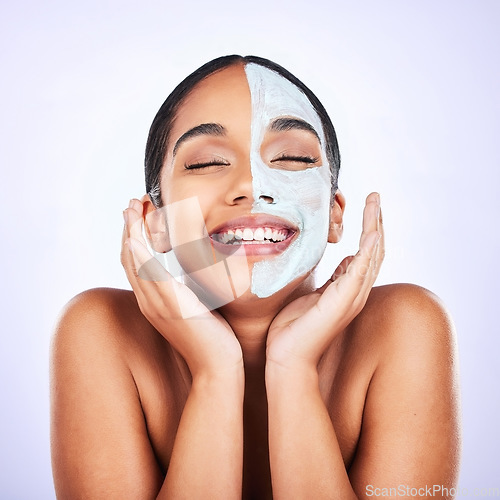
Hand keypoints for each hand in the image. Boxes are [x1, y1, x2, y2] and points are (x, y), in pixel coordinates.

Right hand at [121, 198, 242, 377]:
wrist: (218, 366)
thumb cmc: (211, 337)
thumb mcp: (194, 307)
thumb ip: (186, 290)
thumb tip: (190, 273)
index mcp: (154, 301)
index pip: (136, 264)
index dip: (132, 237)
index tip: (136, 214)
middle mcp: (149, 302)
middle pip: (130, 258)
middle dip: (128, 228)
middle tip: (130, 203)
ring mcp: (157, 305)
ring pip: (136, 262)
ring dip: (131, 232)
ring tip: (131, 208)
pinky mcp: (171, 306)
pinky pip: (150, 276)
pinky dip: (140, 254)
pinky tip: (135, 236)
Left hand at [266, 192, 383, 370]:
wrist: (286, 357)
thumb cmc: (294, 328)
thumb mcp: (313, 294)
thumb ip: (330, 278)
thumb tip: (342, 260)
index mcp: (347, 288)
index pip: (366, 252)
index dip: (370, 228)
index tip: (368, 204)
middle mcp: (355, 291)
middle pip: (375, 250)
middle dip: (376, 221)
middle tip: (375, 196)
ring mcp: (352, 297)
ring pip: (371, 256)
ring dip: (375, 227)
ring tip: (375, 203)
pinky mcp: (343, 302)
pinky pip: (359, 271)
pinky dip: (367, 251)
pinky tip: (371, 232)